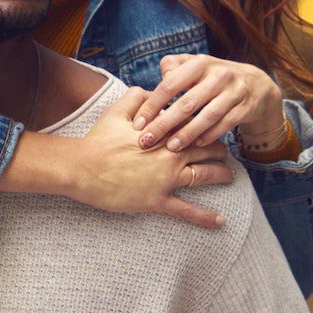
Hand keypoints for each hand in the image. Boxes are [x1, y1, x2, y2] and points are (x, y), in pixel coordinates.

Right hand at [73, 86, 233, 225]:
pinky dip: (205, 217)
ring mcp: (166, 179)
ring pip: (205, 175)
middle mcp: (171, 155)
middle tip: (226, 152)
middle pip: (208, 148)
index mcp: (164, 132)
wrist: (82, 167)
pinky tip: (221, 221)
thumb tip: (151, 91)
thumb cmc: (98, 139)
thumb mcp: (117, 110)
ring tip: (230, 176)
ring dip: (221, 175)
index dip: (206, 124)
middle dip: (220, 149)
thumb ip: (138, 96)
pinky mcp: (157, 200)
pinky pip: (187, 210)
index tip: (212, 125)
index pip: (195, 125)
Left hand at [133, 55, 284, 154]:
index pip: (170, 84)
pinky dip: (210, 135)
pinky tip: (196, 145)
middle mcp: (218, 75)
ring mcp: (234, 91)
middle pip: (187, 103)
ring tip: (171, 147)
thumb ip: (173, 67)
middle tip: (147, 141)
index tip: (138, 124)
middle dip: (164, 124)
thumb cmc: (213, 78)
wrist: (255, 85)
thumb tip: (159, 79)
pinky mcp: (246, 107)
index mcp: (200, 64)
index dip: (152, 105)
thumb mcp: (195, 66)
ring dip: (187, 133)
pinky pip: (225, 124)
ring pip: (207, 116)